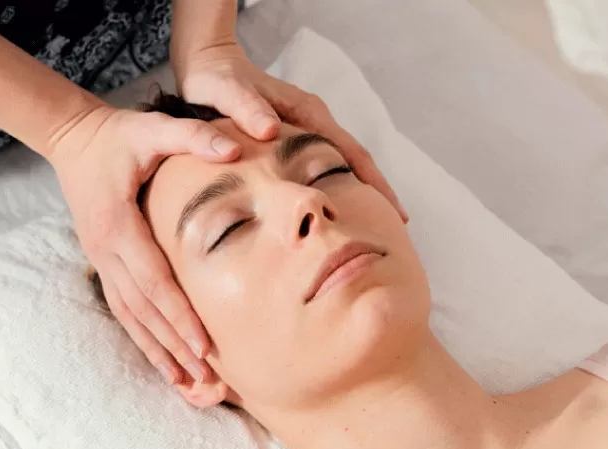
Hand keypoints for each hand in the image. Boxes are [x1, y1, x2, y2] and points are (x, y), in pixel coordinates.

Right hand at [47, 102, 241, 384]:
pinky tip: (160, 360)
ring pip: (130, 316)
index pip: (153, 280)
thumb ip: (192, 136)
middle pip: (143, 308)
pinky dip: (141, 337)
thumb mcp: (153, 128)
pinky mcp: (104, 262)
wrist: (74, 139)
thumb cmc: (119, 135)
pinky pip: (122, 308)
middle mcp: (105, 249)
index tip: (204, 344)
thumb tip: (235, 150)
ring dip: (157, 350)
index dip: (179, 314)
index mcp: (118, 224)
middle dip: (174, 343)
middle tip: (205, 375)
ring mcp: (101, 259)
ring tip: (186, 382)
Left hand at [174, 43, 408, 220]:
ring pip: (343, 163)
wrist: (209, 65)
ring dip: (360, 190)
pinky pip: (325, 164)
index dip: (373, 181)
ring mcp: (308, 128)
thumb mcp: (227, 93)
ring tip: (374, 223)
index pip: (351, 151)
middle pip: (356, 159)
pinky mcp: (297, 137)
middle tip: (397, 224)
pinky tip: (339, 207)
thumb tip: (271, 131)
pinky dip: (337, 185)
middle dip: (378, 190)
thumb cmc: (217, 80)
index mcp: (307, 112)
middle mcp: (315, 120)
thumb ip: (247, 109)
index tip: (391, 209)